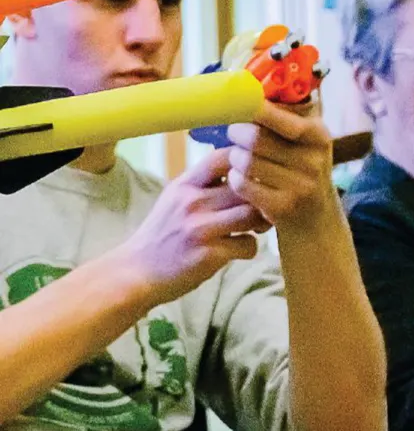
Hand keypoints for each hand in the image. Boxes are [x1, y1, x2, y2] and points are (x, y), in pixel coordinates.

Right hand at [123, 149, 270, 303]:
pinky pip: (249, 245)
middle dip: (260, 197)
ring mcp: (201, 229)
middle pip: (246, 187)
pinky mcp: (209, 255)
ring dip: (259, 223)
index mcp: (184, 185)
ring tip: (252, 229)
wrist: (135, 273)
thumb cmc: (162, 234)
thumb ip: (203, 183)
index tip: (254, 176)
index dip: (246, 161)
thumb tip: (241, 166)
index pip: (223, 157)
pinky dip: (249, 249)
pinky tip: (238, 251)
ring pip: (252, 214)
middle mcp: (192, 202)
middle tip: (260, 209)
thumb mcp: (174, 199)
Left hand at [224, 101, 336, 231]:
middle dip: (237, 132)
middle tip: (234, 132)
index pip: (279, 117)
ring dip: (234, 158)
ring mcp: (300, 187)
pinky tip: (242, 178)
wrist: (316, 220)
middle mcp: (314, 161)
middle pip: (255, 138)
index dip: (253, 109)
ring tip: (239, 158)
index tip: (238, 103)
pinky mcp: (283, 208)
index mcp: (319, 136)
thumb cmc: (301, 170)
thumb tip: (247, 83)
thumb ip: (285, 116)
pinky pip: (242, 184)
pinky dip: (235, 178)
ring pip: (245, 161)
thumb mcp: (306, 142)